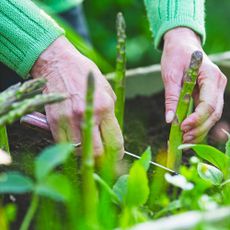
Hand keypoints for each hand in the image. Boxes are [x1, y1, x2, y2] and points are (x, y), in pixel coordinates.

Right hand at [31, 36, 123, 157]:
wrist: (57, 62)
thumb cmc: (84, 75)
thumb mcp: (106, 90)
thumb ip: (110, 114)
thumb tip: (110, 134)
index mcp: (105, 107)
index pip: (115, 142)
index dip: (117, 154)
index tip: (116, 155)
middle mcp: (88, 115)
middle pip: (97, 153)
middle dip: (103, 160)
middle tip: (103, 157)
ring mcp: (69, 120)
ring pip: (80, 152)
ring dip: (86, 153)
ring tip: (88, 147)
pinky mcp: (54, 121)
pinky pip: (63, 145)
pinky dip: (70, 146)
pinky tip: (75, 139)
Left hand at [162, 27, 226, 142]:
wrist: (182, 45)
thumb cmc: (176, 56)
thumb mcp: (170, 75)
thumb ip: (172, 97)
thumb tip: (170, 120)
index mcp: (210, 76)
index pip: (209, 103)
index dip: (197, 118)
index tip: (183, 127)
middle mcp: (217, 85)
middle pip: (213, 113)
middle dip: (199, 128)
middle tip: (183, 139)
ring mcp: (215, 90)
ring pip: (212, 116)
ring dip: (199, 130)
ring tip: (185, 140)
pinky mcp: (208, 95)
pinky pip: (206, 113)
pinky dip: (198, 124)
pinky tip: (188, 132)